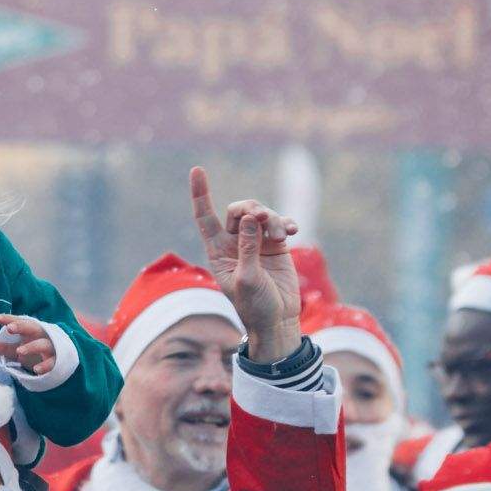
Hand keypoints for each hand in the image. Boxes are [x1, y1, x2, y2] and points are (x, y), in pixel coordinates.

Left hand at [0, 314, 56, 375]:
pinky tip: (36, 370)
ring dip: (31, 347)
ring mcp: (50, 347)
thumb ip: (4, 348)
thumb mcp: (18, 349)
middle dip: (21, 327)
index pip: (19, 322)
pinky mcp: (56, 361)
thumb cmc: (34, 351)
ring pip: (43, 344)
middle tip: (9, 328)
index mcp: (31, 330)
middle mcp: (41, 335)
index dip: (8, 319)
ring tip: (19, 352)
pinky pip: (51, 362)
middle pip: (32, 328)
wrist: (58, 361)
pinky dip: (44, 366)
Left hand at [189, 167, 301, 361]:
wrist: (277, 320)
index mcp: (218, 252)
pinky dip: (286, 223)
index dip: (200, 194)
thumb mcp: (247, 278)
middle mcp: (234, 243)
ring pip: (260, 214)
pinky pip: (279, 223)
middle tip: (265, 218)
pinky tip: (293, 230)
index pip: (204, 217)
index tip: (197, 170)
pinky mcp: (276, 245)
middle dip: (251, 208)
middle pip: (238, 210)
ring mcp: (255, 243)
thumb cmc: (255, 306)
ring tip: (283, 234)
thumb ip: (247, 248)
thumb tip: (251, 217)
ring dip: (272, 218)